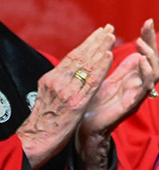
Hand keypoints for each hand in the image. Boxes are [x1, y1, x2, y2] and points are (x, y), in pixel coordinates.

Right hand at [15, 25, 113, 167]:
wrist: (36, 141)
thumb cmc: (44, 120)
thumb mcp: (48, 95)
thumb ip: (59, 81)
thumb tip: (69, 69)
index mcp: (51, 79)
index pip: (72, 56)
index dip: (87, 43)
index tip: (99, 32)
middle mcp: (57, 81)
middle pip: (79, 56)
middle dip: (96, 41)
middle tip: (109, 28)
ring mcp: (66, 91)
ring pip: (86, 65)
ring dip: (100, 49)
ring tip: (111, 37)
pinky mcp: (75, 102)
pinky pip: (91, 81)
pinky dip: (101, 67)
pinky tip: (109, 57)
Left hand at [75, 20, 158, 169]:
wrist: (83, 128)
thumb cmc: (94, 106)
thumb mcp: (107, 80)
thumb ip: (122, 69)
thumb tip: (134, 51)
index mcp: (134, 77)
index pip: (145, 54)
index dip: (149, 38)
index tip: (148, 21)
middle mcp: (139, 85)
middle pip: (154, 61)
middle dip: (152, 42)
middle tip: (146, 27)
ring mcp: (137, 95)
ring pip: (155, 74)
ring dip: (150, 56)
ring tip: (141, 44)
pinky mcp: (131, 105)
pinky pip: (144, 88)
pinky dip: (145, 73)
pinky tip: (140, 60)